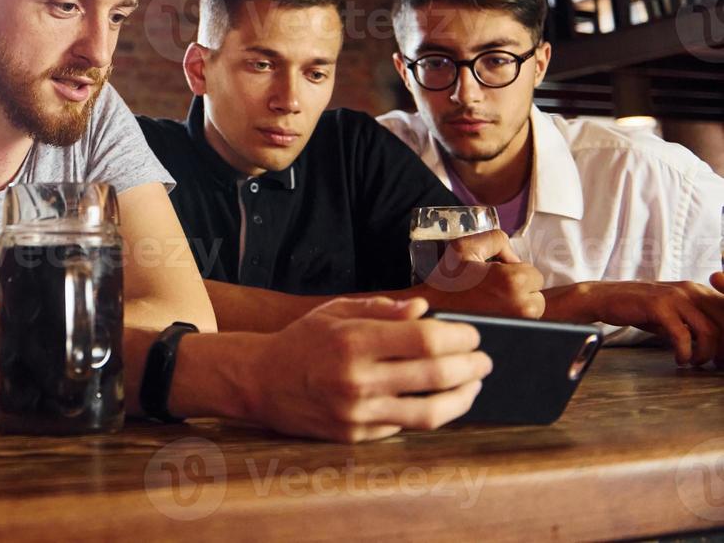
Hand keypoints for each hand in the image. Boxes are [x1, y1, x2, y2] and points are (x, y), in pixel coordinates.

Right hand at [233, 296, 490, 442]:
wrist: (260, 381)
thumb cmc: (303, 340)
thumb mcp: (336, 311)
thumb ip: (382, 309)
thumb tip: (424, 311)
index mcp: (353, 340)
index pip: (425, 339)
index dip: (460, 338)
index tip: (473, 335)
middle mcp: (357, 378)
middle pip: (435, 375)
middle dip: (471, 367)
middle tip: (485, 360)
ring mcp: (357, 412)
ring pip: (429, 412)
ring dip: (462, 398)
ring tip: (474, 386)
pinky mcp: (356, 436)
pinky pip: (405, 426)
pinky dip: (432, 413)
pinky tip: (443, 401)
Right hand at [421, 229, 544, 318]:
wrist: (432, 310)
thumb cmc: (447, 280)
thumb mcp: (465, 247)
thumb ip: (496, 238)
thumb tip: (513, 257)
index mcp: (513, 281)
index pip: (534, 273)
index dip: (514, 270)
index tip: (495, 274)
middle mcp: (523, 306)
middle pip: (537, 293)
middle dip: (520, 288)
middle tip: (493, 288)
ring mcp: (520, 324)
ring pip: (532, 310)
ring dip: (519, 304)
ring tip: (492, 301)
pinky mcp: (515, 336)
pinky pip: (524, 323)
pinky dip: (513, 317)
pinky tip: (493, 313)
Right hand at [580, 277, 723, 367]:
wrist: (603, 298)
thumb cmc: (640, 308)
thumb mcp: (672, 312)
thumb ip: (694, 323)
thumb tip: (716, 346)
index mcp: (697, 290)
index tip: (723, 356)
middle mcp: (690, 289)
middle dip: (723, 348)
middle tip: (717, 363)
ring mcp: (675, 296)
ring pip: (708, 331)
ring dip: (705, 353)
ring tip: (695, 362)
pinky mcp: (658, 306)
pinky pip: (682, 336)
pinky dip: (685, 353)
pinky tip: (680, 359)